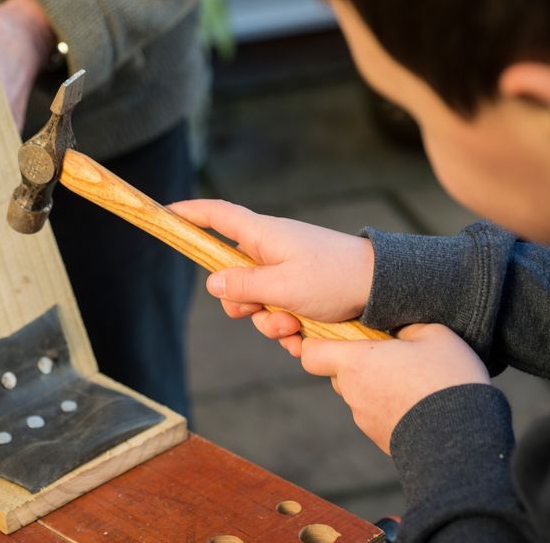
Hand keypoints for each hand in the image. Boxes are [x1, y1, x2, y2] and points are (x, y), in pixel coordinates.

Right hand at [168, 199, 373, 345]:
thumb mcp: (284, 286)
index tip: (165, 212)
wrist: (384, 289)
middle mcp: (272, 250)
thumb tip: (212, 282)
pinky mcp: (302, 291)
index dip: (190, 213)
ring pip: (257, 301)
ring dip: (270, 321)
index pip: (217, 215)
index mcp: (263, 236)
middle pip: (232, 275)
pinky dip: (288, 328)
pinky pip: (279, 313)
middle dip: (242, 303)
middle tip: (262, 313)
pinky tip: (305, 336)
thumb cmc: (335, 278)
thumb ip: (244, 285)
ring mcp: (287, 270)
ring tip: (296, 327)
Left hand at [301, 323, 489, 453]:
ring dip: (376, 385)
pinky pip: (376, 414)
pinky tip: (418, 403)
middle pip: (339, 373)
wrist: (464, 436)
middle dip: (358, 363)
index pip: (311, 354)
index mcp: (355, 362)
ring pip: (359, 394)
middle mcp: (352, 392)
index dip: (317, 344)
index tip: (340, 338)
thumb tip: (396, 329)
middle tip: (391, 358)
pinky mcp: (380, 437)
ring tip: (412, 382)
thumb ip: (405, 326)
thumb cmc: (446, 378)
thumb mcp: (434, 335)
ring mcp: (364, 418)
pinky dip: (389, 407)